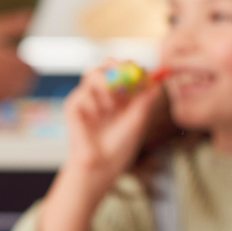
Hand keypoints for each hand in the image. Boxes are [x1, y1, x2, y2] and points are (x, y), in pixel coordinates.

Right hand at [58, 64, 163, 179]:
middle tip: (125, 71)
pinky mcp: (74, 105)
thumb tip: (158, 83)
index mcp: (122, 95)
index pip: (126, 70)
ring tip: (111, 106)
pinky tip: (96, 119)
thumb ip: (146, 101)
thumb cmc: (120, 147)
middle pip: (107, 64)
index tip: (143, 72)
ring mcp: (88, 98)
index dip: (133, 68)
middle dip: (117, 65)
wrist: (101, 166)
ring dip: (105, 85)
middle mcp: (104, 93)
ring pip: (92, 73)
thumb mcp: (138, 121)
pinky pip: (83, 93)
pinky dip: (93, 104)